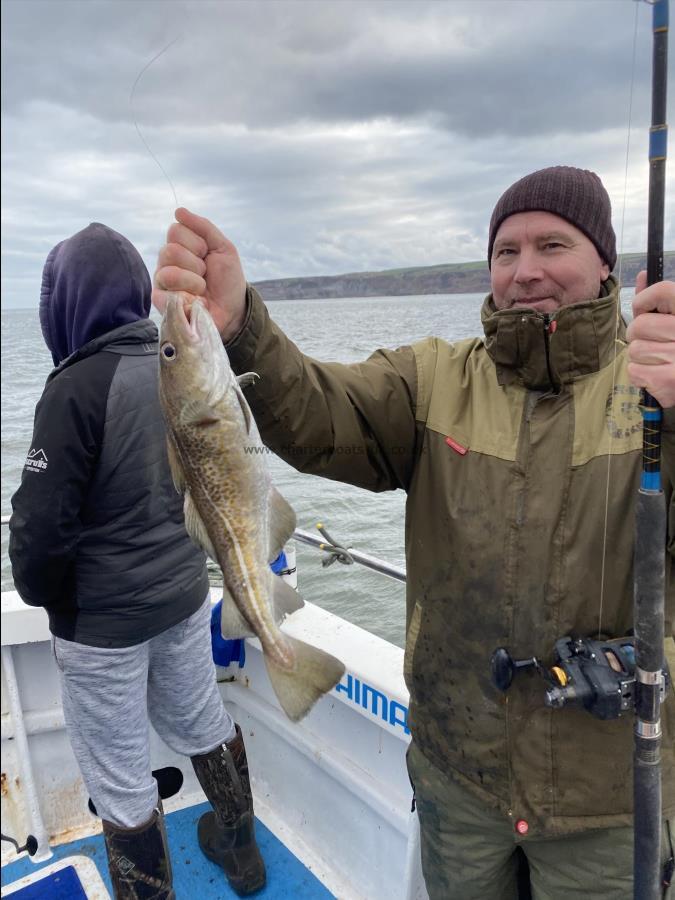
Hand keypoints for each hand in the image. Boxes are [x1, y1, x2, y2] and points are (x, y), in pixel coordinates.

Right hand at [153, 208, 247, 340]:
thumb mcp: (223, 248)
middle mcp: (166, 261)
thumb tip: (179, 211)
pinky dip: (189, 297)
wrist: (233, 309)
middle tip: (205, 274)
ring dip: (193, 282)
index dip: (198, 244)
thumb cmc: (227, 279)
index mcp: (179, 245)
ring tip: (201, 289)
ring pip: (169, 272)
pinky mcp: (160, 301)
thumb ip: (204, 227)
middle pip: (171, 250)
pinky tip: (196, 301)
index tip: (207, 255)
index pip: (176, 230)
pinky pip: (167, 294)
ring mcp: (161, 281)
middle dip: (196, 264)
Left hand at [626, 272, 674, 407]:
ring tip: (660, 361)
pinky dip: (641, 376)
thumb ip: (660, 299)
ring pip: (634, 350)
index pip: (663, 291)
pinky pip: (634, 371)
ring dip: (641, 358)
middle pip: (640, 325)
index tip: (644, 312)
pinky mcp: (670, 379)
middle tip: (654, 343)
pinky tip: (658, 376)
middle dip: (638, 336)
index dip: (644, 301)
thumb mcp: (674, 318)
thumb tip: (642, 275)